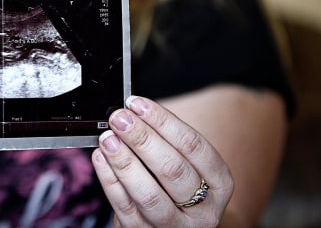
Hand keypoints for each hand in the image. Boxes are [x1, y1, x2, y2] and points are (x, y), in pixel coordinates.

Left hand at [92, 96, 234, 227]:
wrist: (170, 226)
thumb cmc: (177, 185)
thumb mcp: (186, 164)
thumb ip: (166, 140)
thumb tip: (134, 112)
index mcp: (219, 183)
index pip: (194, 146)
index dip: (163, 122)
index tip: (138, 104)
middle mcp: (202, 209)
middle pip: (173, 170)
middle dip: (142, 139)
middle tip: (120, 118)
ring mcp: (173, 226)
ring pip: (149, 194)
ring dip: (125, 162)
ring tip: (108, 138)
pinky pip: (124, 206)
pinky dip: (110, 180)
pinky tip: (101, 158)